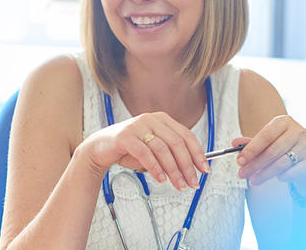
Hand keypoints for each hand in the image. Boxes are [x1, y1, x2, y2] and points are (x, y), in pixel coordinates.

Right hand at [82, 112, 209, 190]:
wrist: (100, 148)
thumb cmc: (129, 149)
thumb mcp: (153, 149)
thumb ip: (170, 154)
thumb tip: (193, 169)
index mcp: (162, 119)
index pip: (186, 135)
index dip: (198, 153)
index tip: (204, 170)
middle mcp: (151, 119)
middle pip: (176, 143)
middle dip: (187, 166)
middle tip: (192, 183)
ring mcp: (137, 126)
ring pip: (162, 150)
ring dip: (173, 171)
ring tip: (178, 185)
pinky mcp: (125, 136)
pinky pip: (145, 154)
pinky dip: (155, 168)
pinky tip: (161, 179)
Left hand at [233, 115, 305, 192]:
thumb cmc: (282, 147)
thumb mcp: (266, 142)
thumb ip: (251, 143)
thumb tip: (234, 143)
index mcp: (284, 122)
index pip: (265, 135)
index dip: (251, 149)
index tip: (239, 161)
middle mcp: (298, 131)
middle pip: (273, 151)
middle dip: (255, 165)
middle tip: (242, 174)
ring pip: (282, 163)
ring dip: (264, 174)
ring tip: (253, 180)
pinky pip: (293, 172)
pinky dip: (282, 177)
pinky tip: (277, 178)